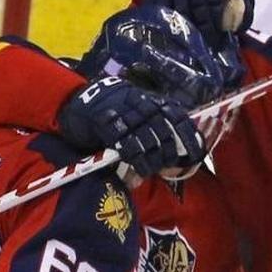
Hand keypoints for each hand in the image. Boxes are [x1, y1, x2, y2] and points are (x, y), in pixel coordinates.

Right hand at [59, 76, 205, 176]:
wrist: (73, 101)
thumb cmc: (109, 110)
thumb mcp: (133, 110)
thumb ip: (152, 126)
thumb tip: (174, 151)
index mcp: (149, 100)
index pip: (177, 116)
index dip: (189, 135)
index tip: (198, 153)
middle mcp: (139, 103)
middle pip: (164, 129)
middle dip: (171, 150)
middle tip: (173, 165)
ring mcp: (122, 112)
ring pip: (147, 137)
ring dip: (155, 157)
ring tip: (156, 170)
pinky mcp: (105, 122)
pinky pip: (125, 143)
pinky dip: (136, 160)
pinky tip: (141, 171)